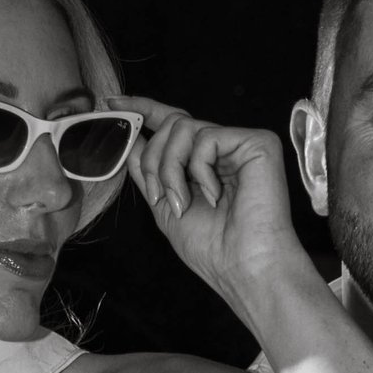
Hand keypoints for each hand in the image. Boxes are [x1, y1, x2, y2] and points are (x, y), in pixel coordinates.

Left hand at [129, 100, 303, 323]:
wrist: (244, 267)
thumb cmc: (212, 248)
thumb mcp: (165, 205)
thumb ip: (149, 170)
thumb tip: (133, 137)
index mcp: (206, 162)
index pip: (173, 124)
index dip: (143, 109)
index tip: (114, 104)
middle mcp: (225, 149)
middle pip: (172, 124)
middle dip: (154, 160)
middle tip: (159, 196)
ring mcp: (241, 145)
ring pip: (184, 127)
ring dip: (171, 168)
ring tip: (184, 202)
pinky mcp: (258, 143)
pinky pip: (207, 137)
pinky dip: (199, 169)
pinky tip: (214, 195)